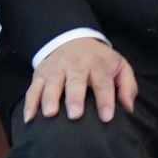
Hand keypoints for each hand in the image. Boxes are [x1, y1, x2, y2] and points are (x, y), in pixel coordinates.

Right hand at [24, 36, 138, 122]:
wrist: (73, 39)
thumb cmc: (99, 60)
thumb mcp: (119, 66)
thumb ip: (127, 86)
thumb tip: (128, 108)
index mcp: (97, 64)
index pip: (103, 82)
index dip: (105, 100)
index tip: (107, 117)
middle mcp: (76, 65)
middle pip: (75, 81)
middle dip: (75, 98)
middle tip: (75, 115)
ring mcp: (56, 69)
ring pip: (51, 83)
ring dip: (50, 98)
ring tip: (50, 114)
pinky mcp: (40, 74)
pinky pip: (33, 89)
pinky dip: (30, 103)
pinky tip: (29, 118)